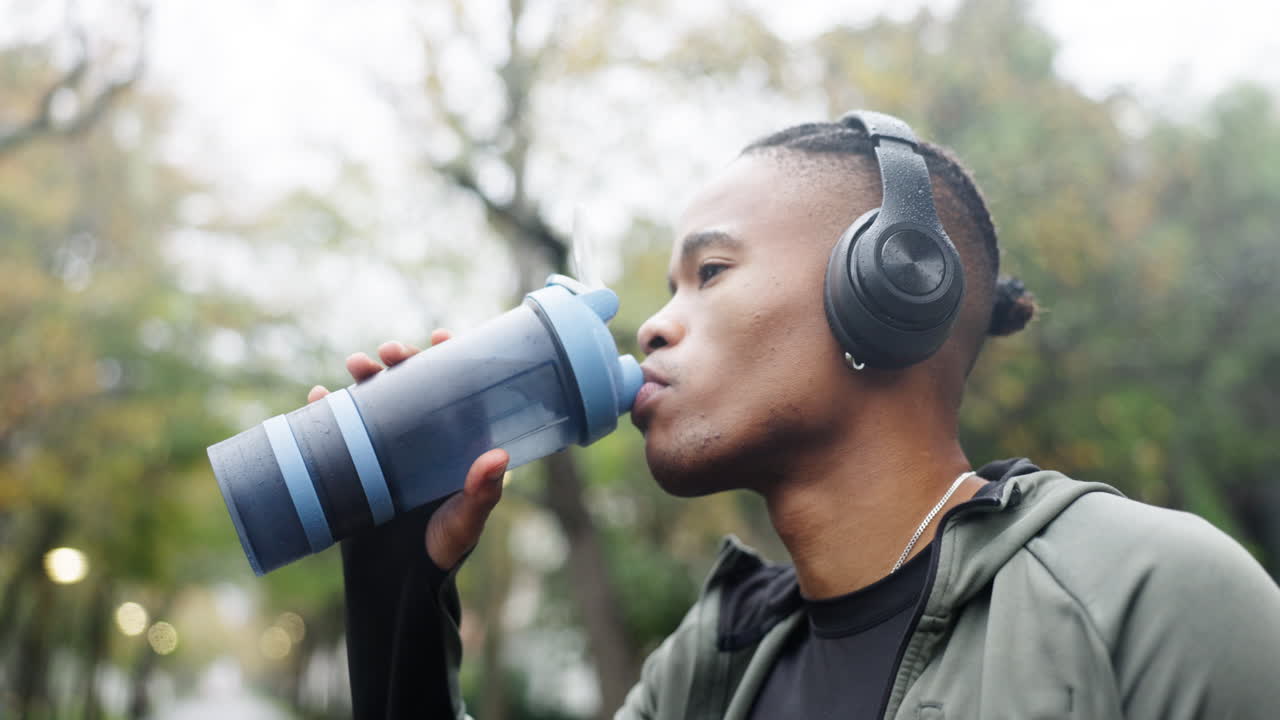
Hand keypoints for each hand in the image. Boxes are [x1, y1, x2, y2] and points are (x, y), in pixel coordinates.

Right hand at [307, 330, 508, 569]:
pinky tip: (316, 398)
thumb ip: (481, 494)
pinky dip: (325, 410)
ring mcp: (386, 448)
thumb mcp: (466, 523)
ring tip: (354, 366)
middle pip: (412, 384)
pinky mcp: (355, 465)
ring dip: (363, 375)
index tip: (443, 337)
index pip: (457, 390)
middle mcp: (421, 438)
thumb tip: (499, 456)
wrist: (397, 586)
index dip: (451, 358)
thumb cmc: (442, 552)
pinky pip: (338, 430)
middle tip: (388, 354)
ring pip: (374, 398)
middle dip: (400, 361)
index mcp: (454, 442)